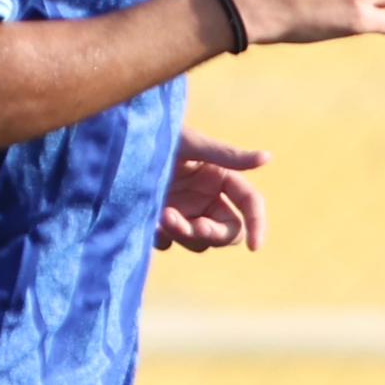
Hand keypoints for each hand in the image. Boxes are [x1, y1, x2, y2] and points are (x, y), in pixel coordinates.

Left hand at [158, 136, 267, 253]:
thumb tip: (268, 158)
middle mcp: (207, 198)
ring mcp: (185, 212)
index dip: (257, 226)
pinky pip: (169, 243)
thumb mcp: (191, 144)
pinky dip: (163, 238)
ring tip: (162, 215)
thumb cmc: (158, 136)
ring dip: (184, 234)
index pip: (250, 205)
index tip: (254, 248)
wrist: (116, 145)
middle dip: (212, 233)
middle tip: (193, 225)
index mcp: (221, 178)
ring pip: (199, 242)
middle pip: (227, 231)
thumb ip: (227, 156)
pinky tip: (150, 221)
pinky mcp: (161, 222)